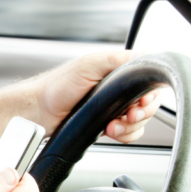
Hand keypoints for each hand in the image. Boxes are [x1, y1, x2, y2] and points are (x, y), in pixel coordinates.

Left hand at [34, 51, 161, 143]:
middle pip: (149, 104)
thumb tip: (143, 56)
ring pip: (140, 121)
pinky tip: (110, 131)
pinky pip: (129, 133)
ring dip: (130, 127)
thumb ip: (116, 60)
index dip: (150, 95)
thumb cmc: (57, 86)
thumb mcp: (88, 66)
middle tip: (127, 116)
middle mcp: (118, 88)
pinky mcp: (108, 123)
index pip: (149, 82)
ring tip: (112, 126)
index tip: (140, 103)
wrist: (40, 112)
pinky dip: (124, 135)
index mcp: (117, 70)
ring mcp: (114, 107)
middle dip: (141, 114)